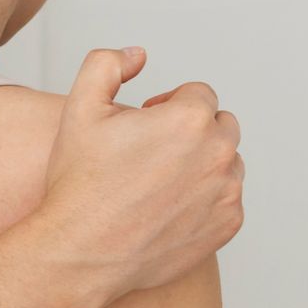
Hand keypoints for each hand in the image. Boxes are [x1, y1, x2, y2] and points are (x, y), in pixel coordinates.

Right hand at [40, 47, 243, 303]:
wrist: (83, 252)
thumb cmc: (79, 184)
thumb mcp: (79, 108)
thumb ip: (107, 64)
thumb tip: (138, 55)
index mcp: (190, 119)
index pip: (199, 94)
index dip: (168, 106)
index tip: (145, 124)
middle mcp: (218, 154)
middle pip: (220, 125)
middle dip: (192, 131)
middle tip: (152, 151)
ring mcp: (227, 193)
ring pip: (228, 162)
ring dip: (202, 163)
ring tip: (160, 180)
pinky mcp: (227, 225)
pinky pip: (227, 199)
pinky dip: (206, 199)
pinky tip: (167, 207)